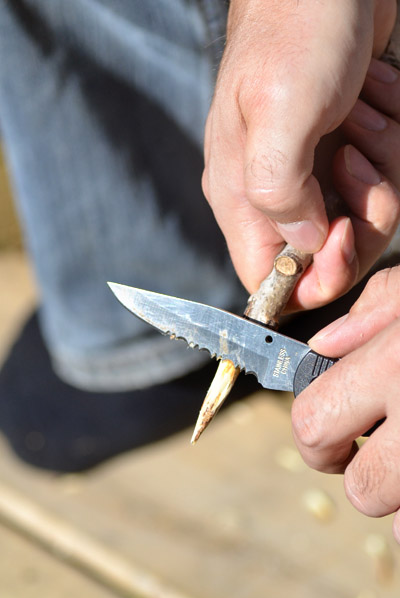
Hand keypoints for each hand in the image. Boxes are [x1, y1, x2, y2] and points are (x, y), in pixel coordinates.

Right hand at [203, 0, 397, 303]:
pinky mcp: (342, 150)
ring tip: (363, 114)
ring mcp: (311, 171)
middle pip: (324, 254)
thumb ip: (279, 192)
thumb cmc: (297, 30)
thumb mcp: (280, 112)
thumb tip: (301, 243)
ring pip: (360, 217)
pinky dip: (391, 143)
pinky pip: (381, 179)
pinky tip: (374, 101)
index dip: (309, 278)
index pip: (265, 276)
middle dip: (360, 215)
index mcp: (241, 192)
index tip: (343, 234)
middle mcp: (273, 190)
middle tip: (358, 157)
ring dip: (381, 170)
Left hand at [292, 266, 399, 541]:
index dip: (316, 432)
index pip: (313, 423)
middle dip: (355, 467)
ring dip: (394, 488)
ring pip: (394, 513)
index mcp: (393, 366)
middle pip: (359, 486)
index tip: (329, 428)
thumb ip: (370, 312)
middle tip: (371, 444)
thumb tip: (323, 346)